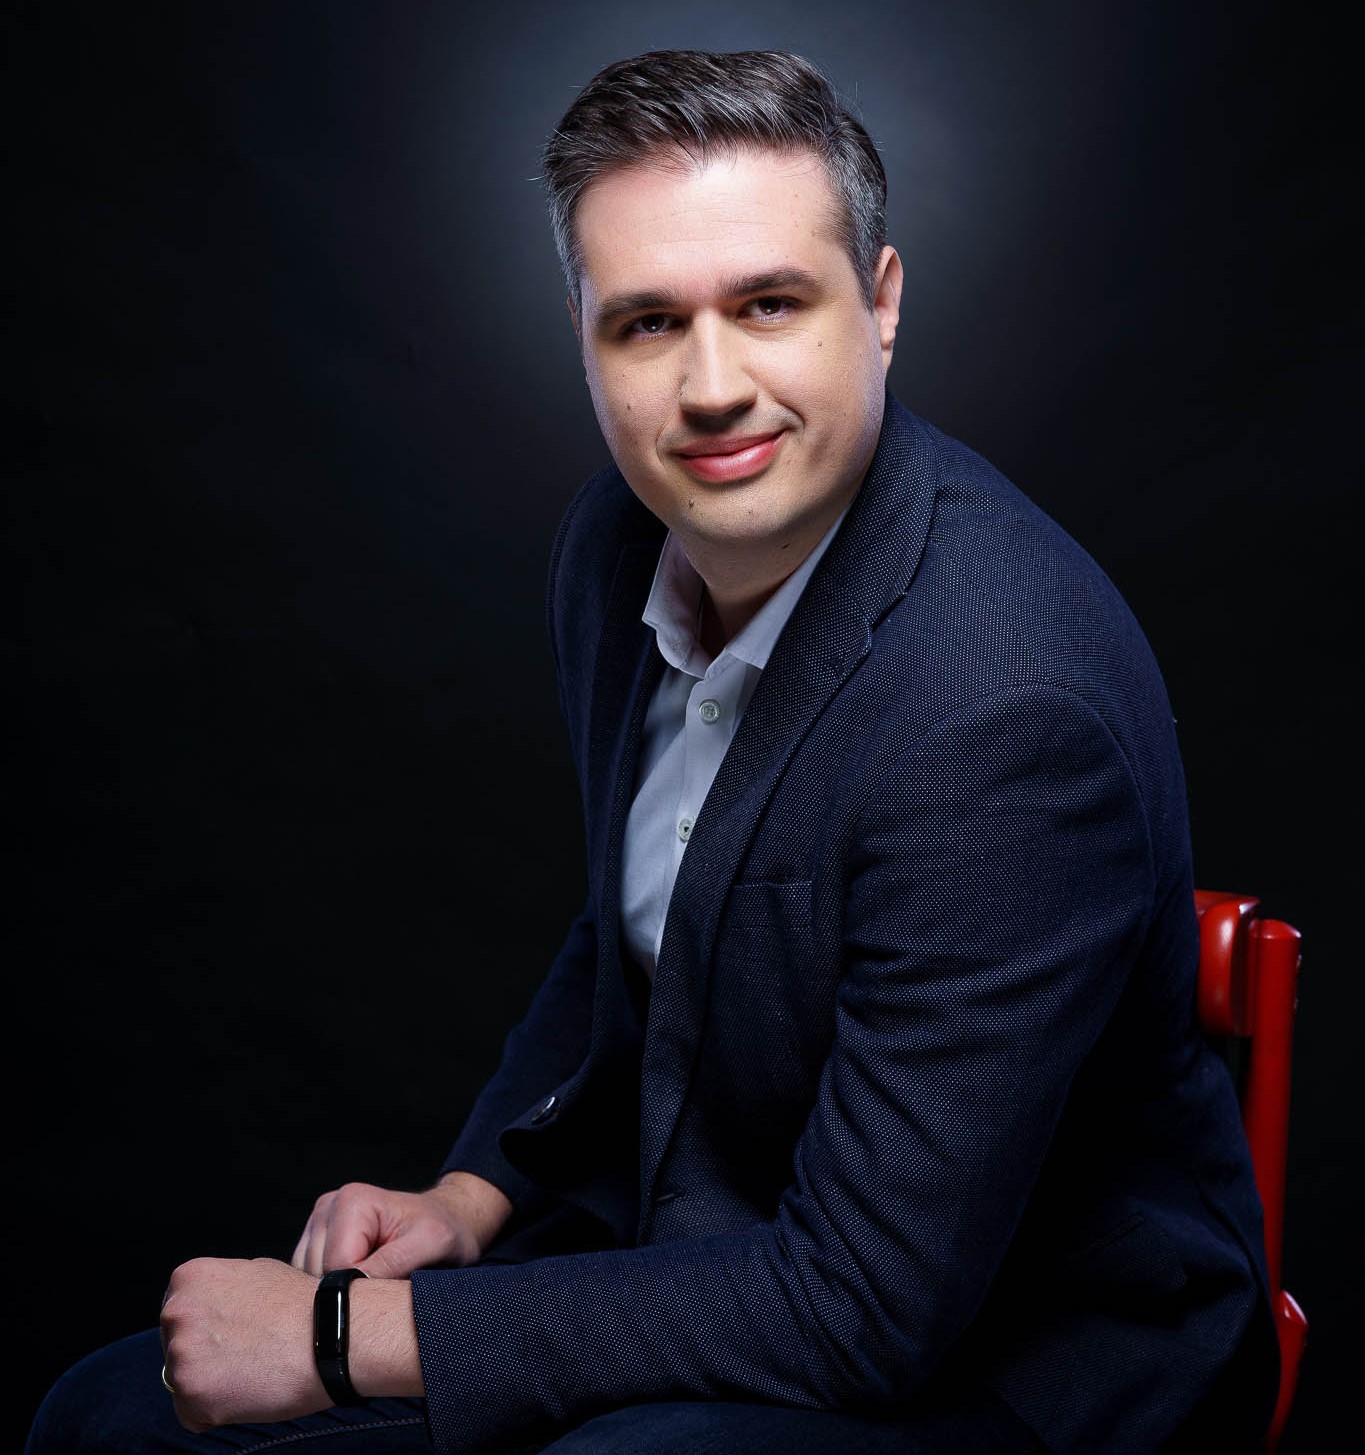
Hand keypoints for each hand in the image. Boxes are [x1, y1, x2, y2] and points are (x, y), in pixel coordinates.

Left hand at [159, 1256, 325, 1430]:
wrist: (330, 1334)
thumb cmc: (302, 1304)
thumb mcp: (255, 1272)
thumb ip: (222, 1289)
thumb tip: (213, 1307)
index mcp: (189, 1278)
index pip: (178, 1313)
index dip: (207, 1327)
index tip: (232, 1333)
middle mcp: (176, 1312)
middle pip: (175, 1347)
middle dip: (204, 1355)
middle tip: (245, 1353)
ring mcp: (180, 1354)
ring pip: (183, 1382)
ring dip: (211, 1384)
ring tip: (252, 1371)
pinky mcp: (190, 1395)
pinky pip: (192, 1415)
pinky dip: (215, 1413)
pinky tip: (248, 1392)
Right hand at [291, 1173, 510, 1278]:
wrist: (448, 1221)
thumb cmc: (444, 1230)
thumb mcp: (432, 1243)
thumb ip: (392, 1262)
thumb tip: (350, 1291)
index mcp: (351, 1202)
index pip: (334, 1268)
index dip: (364, 1288)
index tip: (395, 1282)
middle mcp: (327, 1208)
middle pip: (317, 1276)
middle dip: (351, 1291)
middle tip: (390, 1280)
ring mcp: (317, 1226)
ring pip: (309, 1283)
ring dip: (342, 1293)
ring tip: (379, 1277)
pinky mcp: (314, 1244)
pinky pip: (308, 1283)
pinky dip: (333, 1292)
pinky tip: (362, 1280)